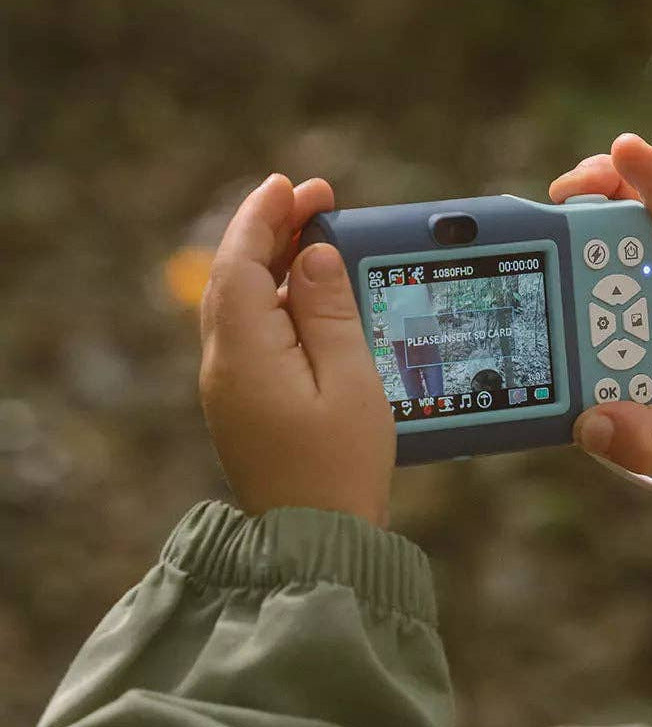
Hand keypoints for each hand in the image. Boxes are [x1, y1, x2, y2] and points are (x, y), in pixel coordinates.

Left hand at [199, 174, 394, 524]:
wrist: (317, 541)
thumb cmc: (342, 466)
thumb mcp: (350, 381)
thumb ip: (329, 312)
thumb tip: (312, 256)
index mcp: (245, 356)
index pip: (239, 265)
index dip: (262, 219)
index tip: (291, 185)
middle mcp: (225, 366)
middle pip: (233, 277)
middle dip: (270, 231)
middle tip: (316, 198)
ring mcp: (230, 387)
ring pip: (239, 303)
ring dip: (271, 261)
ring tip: (316, 235)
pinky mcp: (245, 402)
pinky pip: (251, 331)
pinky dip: (274, 297)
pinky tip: (308, 291)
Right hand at [549, 134, 651, 485]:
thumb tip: (593, 425)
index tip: (624, 151)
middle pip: (647, 210)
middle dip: (608, 186)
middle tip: (566, 191)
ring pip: (621, 229)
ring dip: (585, 216)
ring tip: (553, 210)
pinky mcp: (632, 303)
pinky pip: (602, 263)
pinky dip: (576, 251)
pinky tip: (548, 254)